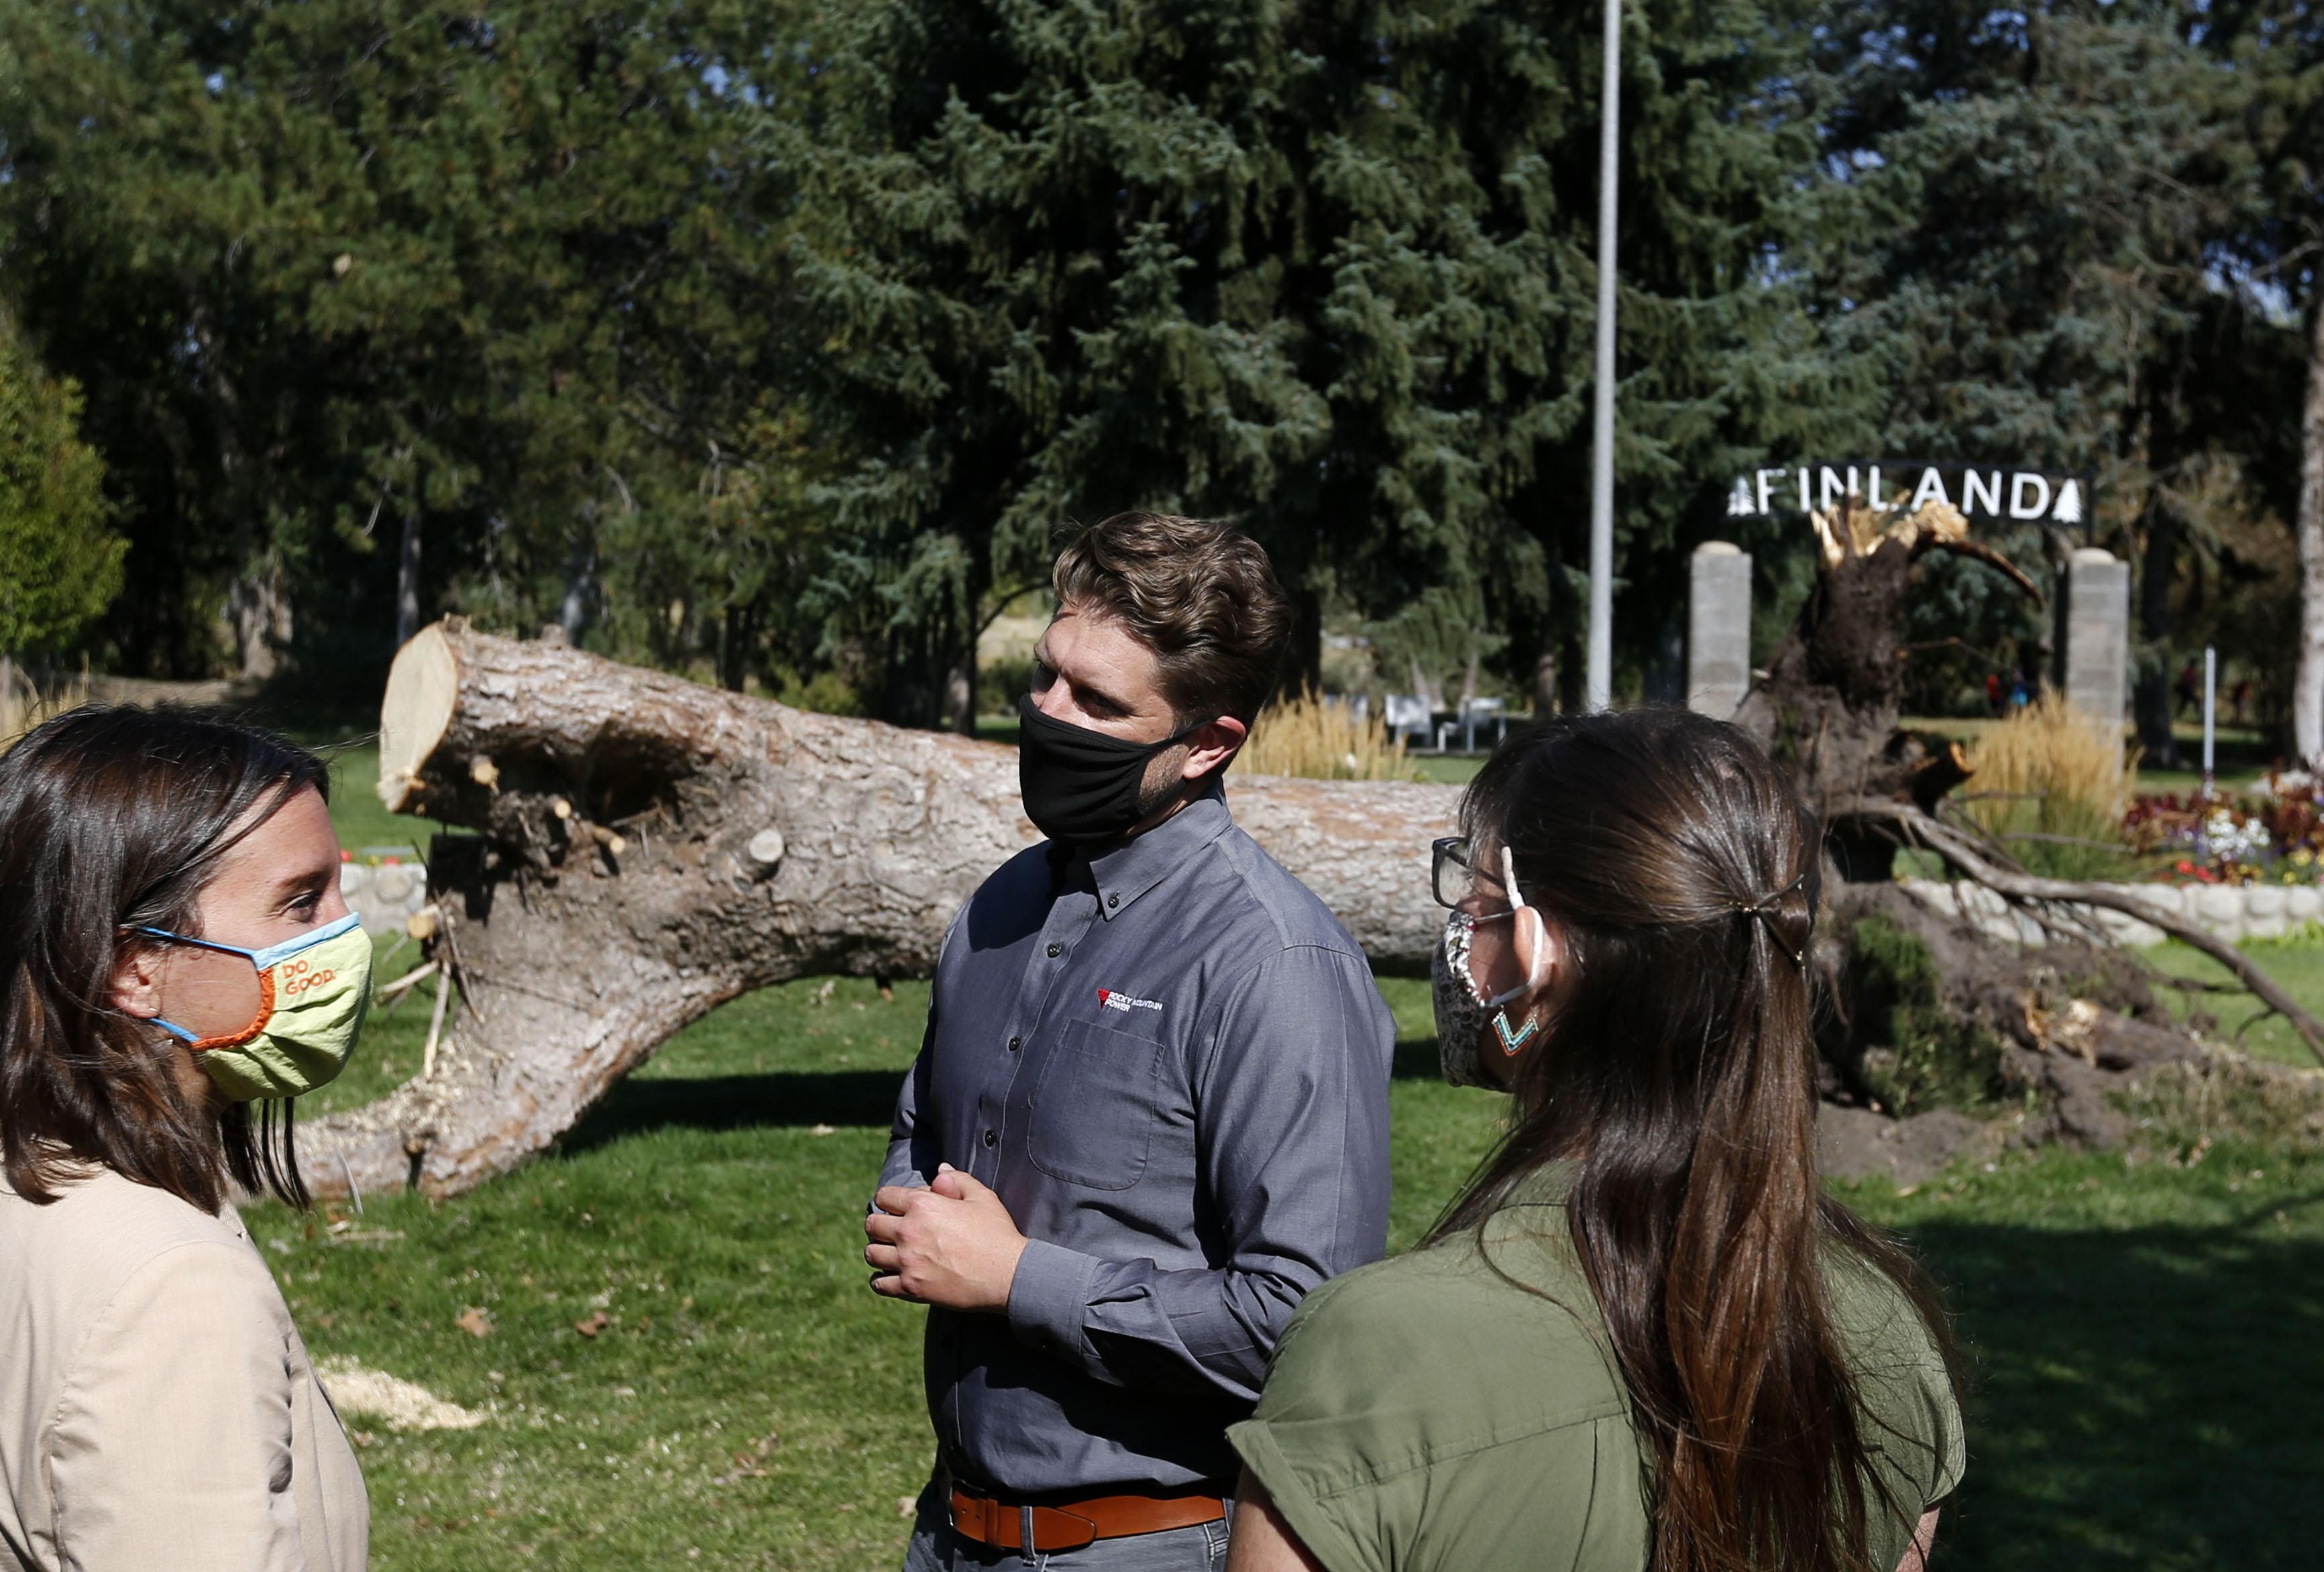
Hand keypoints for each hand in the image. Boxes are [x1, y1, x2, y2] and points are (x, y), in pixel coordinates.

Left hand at [864, 1164, 1028, 1310]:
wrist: (1007, 1274)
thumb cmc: (997, 1234)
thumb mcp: (982, 1198)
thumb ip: (958, 1181)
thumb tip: (939, 1172)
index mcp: (923, 1205)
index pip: (884, 1196)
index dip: (890, 1200)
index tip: (896, 1208)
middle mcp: (909, 1231)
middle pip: (872, 1224)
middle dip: (880, 1225)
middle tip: (892, 1230)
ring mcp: (907, 1261)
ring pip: (871, 1254)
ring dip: (878, 1251)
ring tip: (890, 1253)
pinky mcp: (911, 1288)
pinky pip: (879, 1284)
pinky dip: (881, 1280)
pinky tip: (891, 1276)